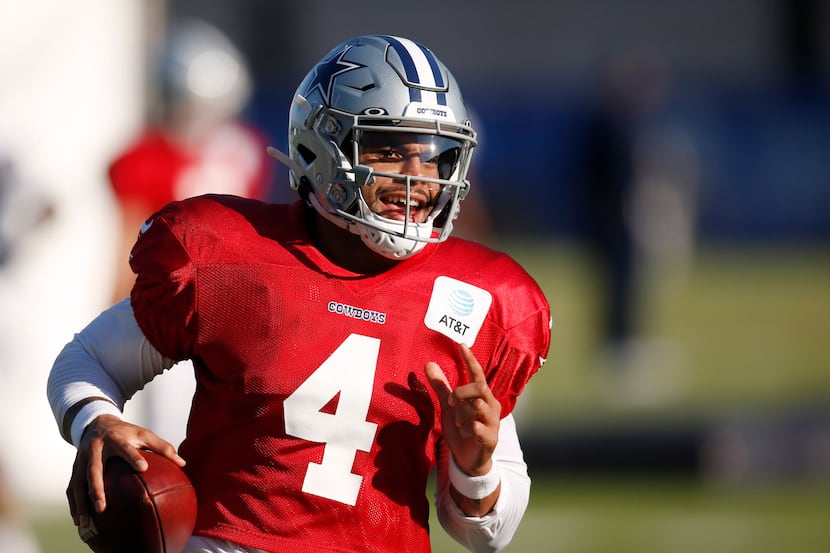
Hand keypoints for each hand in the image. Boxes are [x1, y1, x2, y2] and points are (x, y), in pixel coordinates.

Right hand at [67, 414, 184, 528]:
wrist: (96, 423)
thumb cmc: (126, 432)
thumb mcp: (144, 434)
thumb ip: (163, 447)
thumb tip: (183, 463)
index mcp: (115, 439)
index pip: (125, 448)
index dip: (133, 457)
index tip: (143, 467)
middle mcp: (96, 449)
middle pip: (93, 469)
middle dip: (96, 488)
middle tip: (102, 506)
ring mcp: (82, 459)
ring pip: (78, 483)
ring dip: (81, 503)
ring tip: (86, 523)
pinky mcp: (75, 468)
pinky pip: (72, 488)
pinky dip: (74, 505)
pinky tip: (79, 521)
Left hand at [424, 343, 500, 475]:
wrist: (468, 460)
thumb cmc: (461, 429)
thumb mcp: (448, 406)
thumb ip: (441, 386)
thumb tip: (429, 364)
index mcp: (482, 396)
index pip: (478, 374)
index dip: (470, 360)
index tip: (461, 345)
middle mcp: (491, 406)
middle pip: (479, 388)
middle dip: (461, 393)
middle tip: (451, 403)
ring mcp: (493, 422)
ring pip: (476, 407)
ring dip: (461, 415)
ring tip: (459, 424)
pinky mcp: (491, 438)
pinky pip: (476, 427)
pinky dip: (465, 430)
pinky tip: (465, 434)